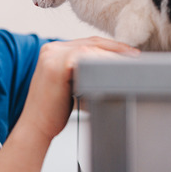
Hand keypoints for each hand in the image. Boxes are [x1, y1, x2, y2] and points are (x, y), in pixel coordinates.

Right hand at [21, 37, 138, 140]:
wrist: (36, 128)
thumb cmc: (52, 113)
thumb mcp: (69, 86)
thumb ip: (84, 72)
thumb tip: (112, 70)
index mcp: (53, 51)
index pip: (88, 43)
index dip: (110, 47)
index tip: (128, 54)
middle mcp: (51, 49)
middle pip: (92, 42)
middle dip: (117, 49)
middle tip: (135, 58)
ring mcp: (53, 55)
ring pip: (93, 49)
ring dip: (114, 58)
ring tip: (129, 67)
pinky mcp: (57, 66)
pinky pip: (88, 59)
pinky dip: (104, 65)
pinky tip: (116, 73)